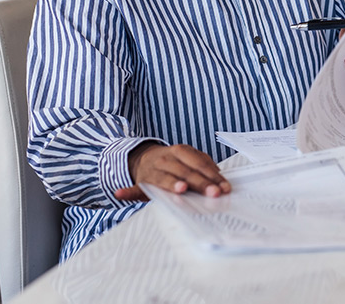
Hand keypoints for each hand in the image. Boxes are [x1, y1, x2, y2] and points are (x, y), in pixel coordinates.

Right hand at [113, 142, 231, 201]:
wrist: (144, 157)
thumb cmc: (173, 161)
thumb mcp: (188, 157)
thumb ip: (202, 164)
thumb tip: (219, 176)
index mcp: (181, 151)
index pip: (200, 164)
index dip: (213, 176)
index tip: (224, 188)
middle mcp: (167, 159)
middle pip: (187, 172)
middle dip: (202, 183)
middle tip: (214, 193)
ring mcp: (152, 170)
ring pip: (165, 179)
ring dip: (172, 184)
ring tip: (181, 189)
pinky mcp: (141, 182)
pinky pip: (134, 188)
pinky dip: (127, 191)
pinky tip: (121, 193)